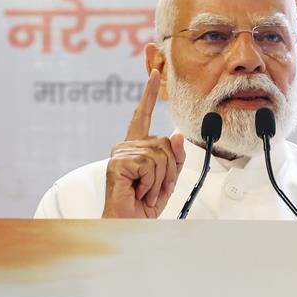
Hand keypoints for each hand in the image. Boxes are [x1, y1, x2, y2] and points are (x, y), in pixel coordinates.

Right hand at [102, 70, 185, 218]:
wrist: (128, 225)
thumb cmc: (143, 206)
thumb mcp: (167, 180)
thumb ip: (175, 159)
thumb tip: (178, 134)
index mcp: (136, 147)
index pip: (143, 115)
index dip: (148, 94)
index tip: (154, 72)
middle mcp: (126, 146)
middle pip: (165, 143)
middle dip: (169, 171)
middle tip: (156, 190)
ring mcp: (120, 153)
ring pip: (161, 155)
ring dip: (160, 180)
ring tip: (146, 193)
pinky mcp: (118, 162)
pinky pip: (150, 164)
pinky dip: (152, 184)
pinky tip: (139, 192)